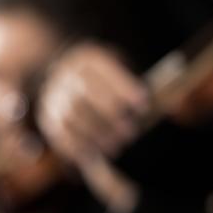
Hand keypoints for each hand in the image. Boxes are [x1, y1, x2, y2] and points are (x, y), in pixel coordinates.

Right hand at [36, 42, 148, 162]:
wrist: (66, 78)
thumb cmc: (107, 81)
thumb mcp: (121, 74)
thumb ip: (136, 89)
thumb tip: (164, 107)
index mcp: (87, 59)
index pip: (103, 70)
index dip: (123, 87)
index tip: (143, 105)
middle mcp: (65, 75)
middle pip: (85, 94)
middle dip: (109, 115)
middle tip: (130, 132)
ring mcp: (53, 96)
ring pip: (70, 116)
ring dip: (94, 134)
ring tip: (116, 145)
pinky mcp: (47, 117)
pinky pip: (58, 133)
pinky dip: (76, 146)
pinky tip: (94, 153)